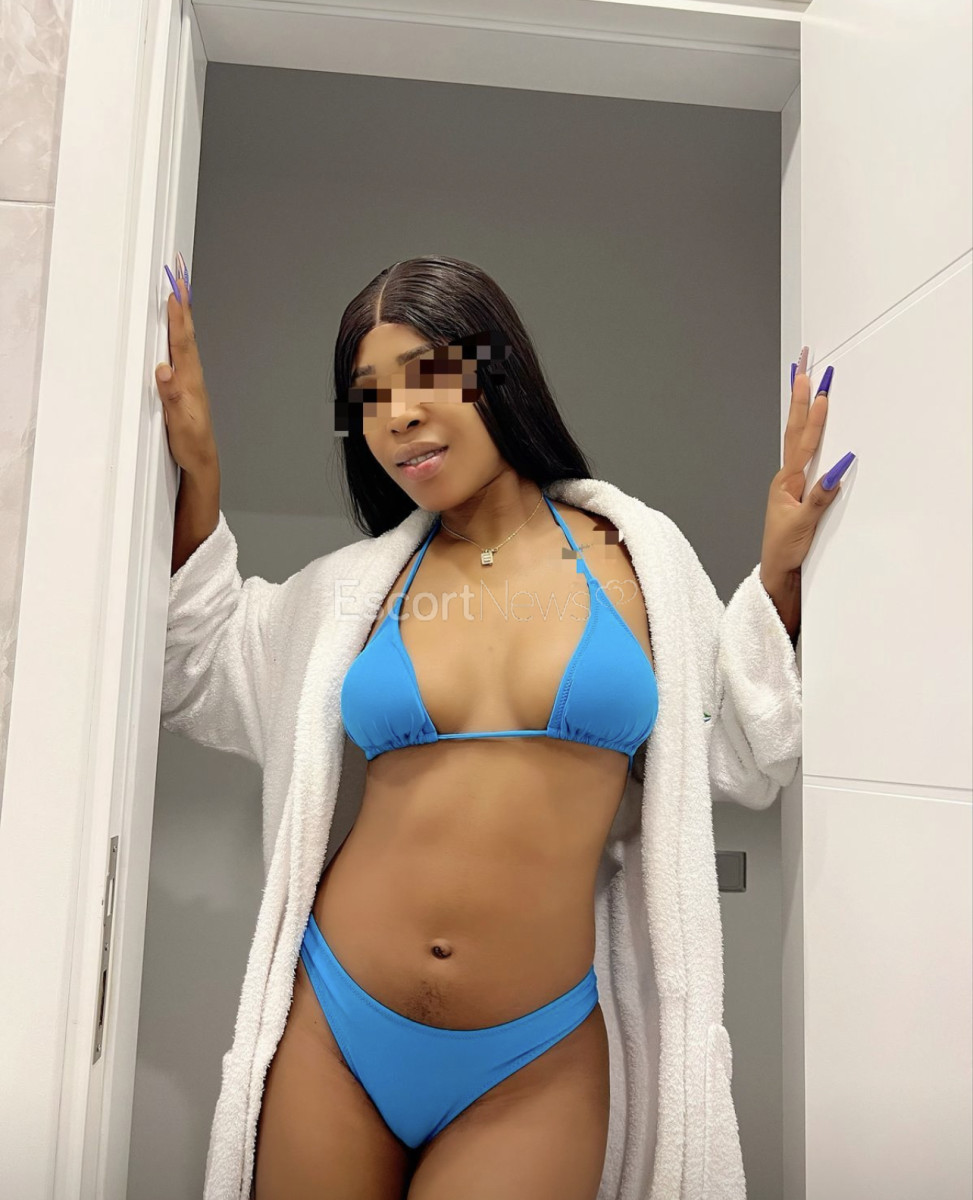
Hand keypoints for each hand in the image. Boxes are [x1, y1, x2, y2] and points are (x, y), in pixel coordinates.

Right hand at [155, 251, 218, 475]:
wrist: (202, 460)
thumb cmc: (191, 444)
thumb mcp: (180, 424)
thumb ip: (171, 397)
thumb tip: (163, 371)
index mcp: (190, 382)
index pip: (182, 344)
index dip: (178, 319)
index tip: (175, 294)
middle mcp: (192, 376)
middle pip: (186, 335)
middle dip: (183, 307)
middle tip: (179, 278)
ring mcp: (190, 380)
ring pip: (185, 342)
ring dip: (182, 317)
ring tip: (178, 294)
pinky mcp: (185, 386)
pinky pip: (181, 353)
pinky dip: (178, 336)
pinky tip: (174, 331)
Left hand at [760, 351, 854, 583]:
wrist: (777, 571)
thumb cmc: (786, 550)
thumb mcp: (804, 525)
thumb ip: (820, 497)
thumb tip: (837, 469)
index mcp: (787, 482)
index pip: (803, 441)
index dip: (812, 415)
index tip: (819, 389)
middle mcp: (786, 477)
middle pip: (796, 429)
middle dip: (800, 397)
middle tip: (804, 366)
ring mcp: (790, 482)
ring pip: (797, 437)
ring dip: (800, 408)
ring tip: (803, 381)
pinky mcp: (796, 490)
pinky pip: (803, 452)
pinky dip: (806, 431)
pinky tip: (808, 422)